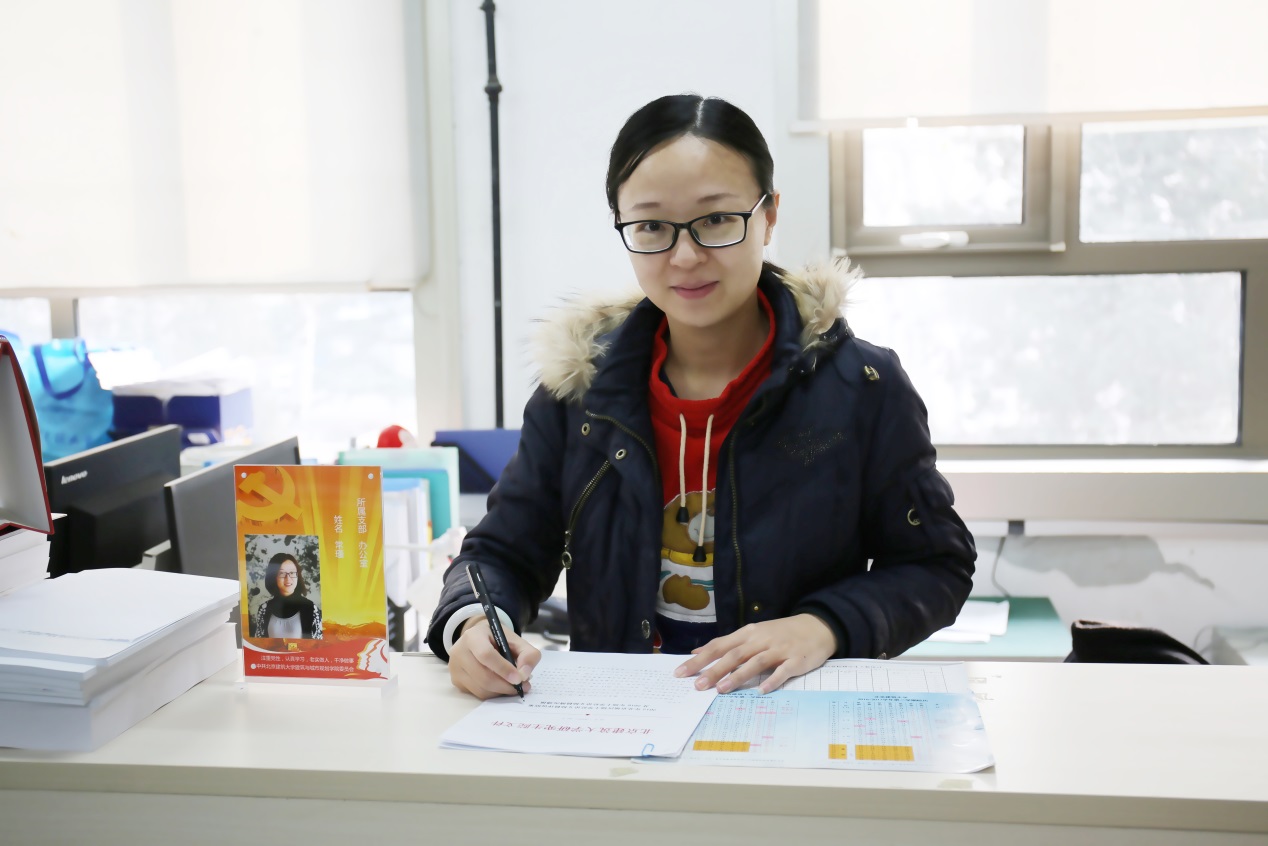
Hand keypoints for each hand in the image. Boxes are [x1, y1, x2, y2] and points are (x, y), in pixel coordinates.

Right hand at [448, 617, 540, 699]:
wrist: (479, 639)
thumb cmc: (498, 640)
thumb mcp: (515, 640)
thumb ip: (527, 654)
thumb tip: (524, 675)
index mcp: (473, 636)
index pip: (486, 655)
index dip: (503, 669)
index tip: (519, 679)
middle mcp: (459, 652)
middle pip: (483, 676)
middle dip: (505, 685)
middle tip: (523, 687)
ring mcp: (455, 668)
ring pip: (480, 688)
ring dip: (501, 691)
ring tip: (514, 686)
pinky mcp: (456, 681)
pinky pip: (477, 694)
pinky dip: (493, 694)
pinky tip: (501, 686)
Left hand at [674, 614, 836, 693]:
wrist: (816, 627)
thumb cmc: (780, 633)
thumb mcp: (752, 634)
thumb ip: (726, 644)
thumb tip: (697, 652)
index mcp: (748, 634)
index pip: (719, 645)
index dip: (700, 658)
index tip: (681, 672)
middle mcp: (760, 640)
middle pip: (734, 655)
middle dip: (714, 670)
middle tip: (697, 685)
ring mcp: (779, 649)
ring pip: (755, 662)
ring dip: (738, 676)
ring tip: (722, 689)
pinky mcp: (796, 660)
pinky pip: (783, 671)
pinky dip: (772, 681)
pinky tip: (762, 691)